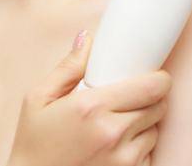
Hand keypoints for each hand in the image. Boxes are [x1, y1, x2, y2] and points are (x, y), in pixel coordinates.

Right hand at [6, 31, 169, 165]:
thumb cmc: (33, 145)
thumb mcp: (38, 100)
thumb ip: (67, 68)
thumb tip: (88, 38)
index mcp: (91, 107)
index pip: (151, 87)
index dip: (159, 79)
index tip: (155, 76)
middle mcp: (112, 133)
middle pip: (159, 106)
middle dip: (151, 99)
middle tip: (131, 100)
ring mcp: (123, 160)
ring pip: (155, 131)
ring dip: (145, 125)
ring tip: (119, 126)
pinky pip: (149, 155)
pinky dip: (139, 149)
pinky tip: (116, 149)